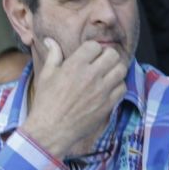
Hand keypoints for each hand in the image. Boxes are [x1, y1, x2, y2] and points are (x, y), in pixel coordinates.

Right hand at [19, 37, 125, 158]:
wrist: (51, 129)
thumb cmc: (46, 102)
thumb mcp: (46, 75)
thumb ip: (53, 55)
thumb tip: (50, 40)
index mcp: (75, 65)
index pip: (94, 46)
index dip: (92, 49)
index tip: (89, 56)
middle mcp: (91, 75)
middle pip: (112, 55)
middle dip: (106, 56)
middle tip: (100, 63)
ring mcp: (102, 90)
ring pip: (121, 70)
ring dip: (115, 70)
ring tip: (106, 75)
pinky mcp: (108, 104)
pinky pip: (123, 88)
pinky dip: (118, 86)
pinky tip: (108, 89)